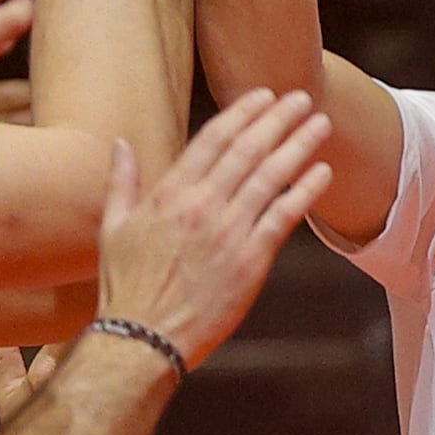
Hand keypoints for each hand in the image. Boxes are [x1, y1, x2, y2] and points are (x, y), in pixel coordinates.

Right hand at [94, 84, 336, 371]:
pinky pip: (283, 217)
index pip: (212, 140)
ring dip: (298, 145)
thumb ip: (122, 182)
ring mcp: (228, 232)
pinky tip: (322, 171)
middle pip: (247, 150)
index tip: (263, 95)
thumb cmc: (125, 287)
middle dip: (277, 119)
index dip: (242, 113)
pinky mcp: (250, 260)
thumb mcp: (112, 228)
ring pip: (270, 177)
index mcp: (168, 194)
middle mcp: (201, 206)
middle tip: (301, 97)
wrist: (142, 339)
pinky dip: (304, 191)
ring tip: (319, 124)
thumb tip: (120, 144)